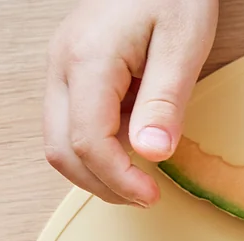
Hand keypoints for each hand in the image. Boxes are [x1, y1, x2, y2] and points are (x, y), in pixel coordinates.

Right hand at [44, 0, 218, 205]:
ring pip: (59, 143)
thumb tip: (152, 155)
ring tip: (138, 172)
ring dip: (96, 170)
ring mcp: (59, 69)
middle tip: (144, 195)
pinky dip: (95, 148)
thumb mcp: (184, 41)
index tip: (152, 196)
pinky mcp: (67, 73)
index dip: (119, 180)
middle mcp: (62, 65)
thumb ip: (166, 100)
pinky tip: (129, 142)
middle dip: (102, 185)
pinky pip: (68, 125)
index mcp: (88, 59)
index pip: (89, 143)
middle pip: (62, 151)